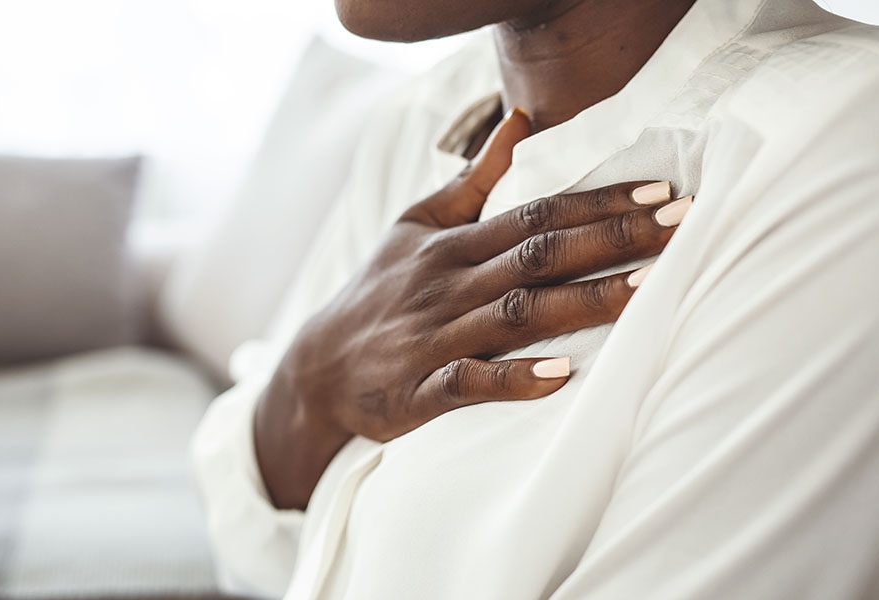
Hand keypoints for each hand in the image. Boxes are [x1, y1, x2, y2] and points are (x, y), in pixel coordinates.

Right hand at [255, 109, 688, 507]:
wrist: (318, 365)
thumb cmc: (378, 289)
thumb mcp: (416, 222)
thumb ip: (473, 178)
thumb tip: (520, 120)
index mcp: (454, 244)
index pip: (537, 214)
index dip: (599, 202)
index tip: (661, 193)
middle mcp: (450, 284)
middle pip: (539, 255)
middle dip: (611, 239)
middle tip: (681, 225)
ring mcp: (436, 336)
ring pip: (516, 314)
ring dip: (582, 301)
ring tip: (647, 289)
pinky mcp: (421, 388)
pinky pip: (470, 382)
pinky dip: (514, 379)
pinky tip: (562, 376)